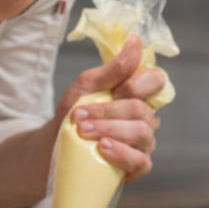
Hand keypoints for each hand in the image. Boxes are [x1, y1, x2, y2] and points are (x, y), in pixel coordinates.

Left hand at [56, 35, 164, 180]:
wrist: (53, 148)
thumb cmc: (73, 115)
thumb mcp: (85, 87)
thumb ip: (112, 68)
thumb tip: (135, 40)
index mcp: (137, 95)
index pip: (156, 82)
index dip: (136, 84)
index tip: (113, 89)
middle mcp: (146, 119)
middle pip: (141, 109)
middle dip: (107, 111)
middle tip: (79, 116)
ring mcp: (144, 144)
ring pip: (141, 133)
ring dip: (109, 129)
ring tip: (84, 132)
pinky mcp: (137, 167)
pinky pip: (140, 160)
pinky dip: (120, 152)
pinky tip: (103, 148)